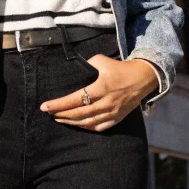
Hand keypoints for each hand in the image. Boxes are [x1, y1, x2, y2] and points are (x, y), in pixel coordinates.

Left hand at [39, 56, 158, 131]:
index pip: (75, 99)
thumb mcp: (103, 61)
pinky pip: (98, 127)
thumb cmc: (121, 69)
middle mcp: (106, 103)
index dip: (58, 104)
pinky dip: (86, 128)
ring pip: (87, 123)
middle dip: (61, 114)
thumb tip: (75, 68)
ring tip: (59, 119)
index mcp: (101, 88)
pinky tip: (77, 125)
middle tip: (50, 114)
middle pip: (78, 114)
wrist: (143, 78)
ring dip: (71, 122)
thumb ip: (88, 64)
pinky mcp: (116, 118)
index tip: (45, 107)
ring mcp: (112, 113)